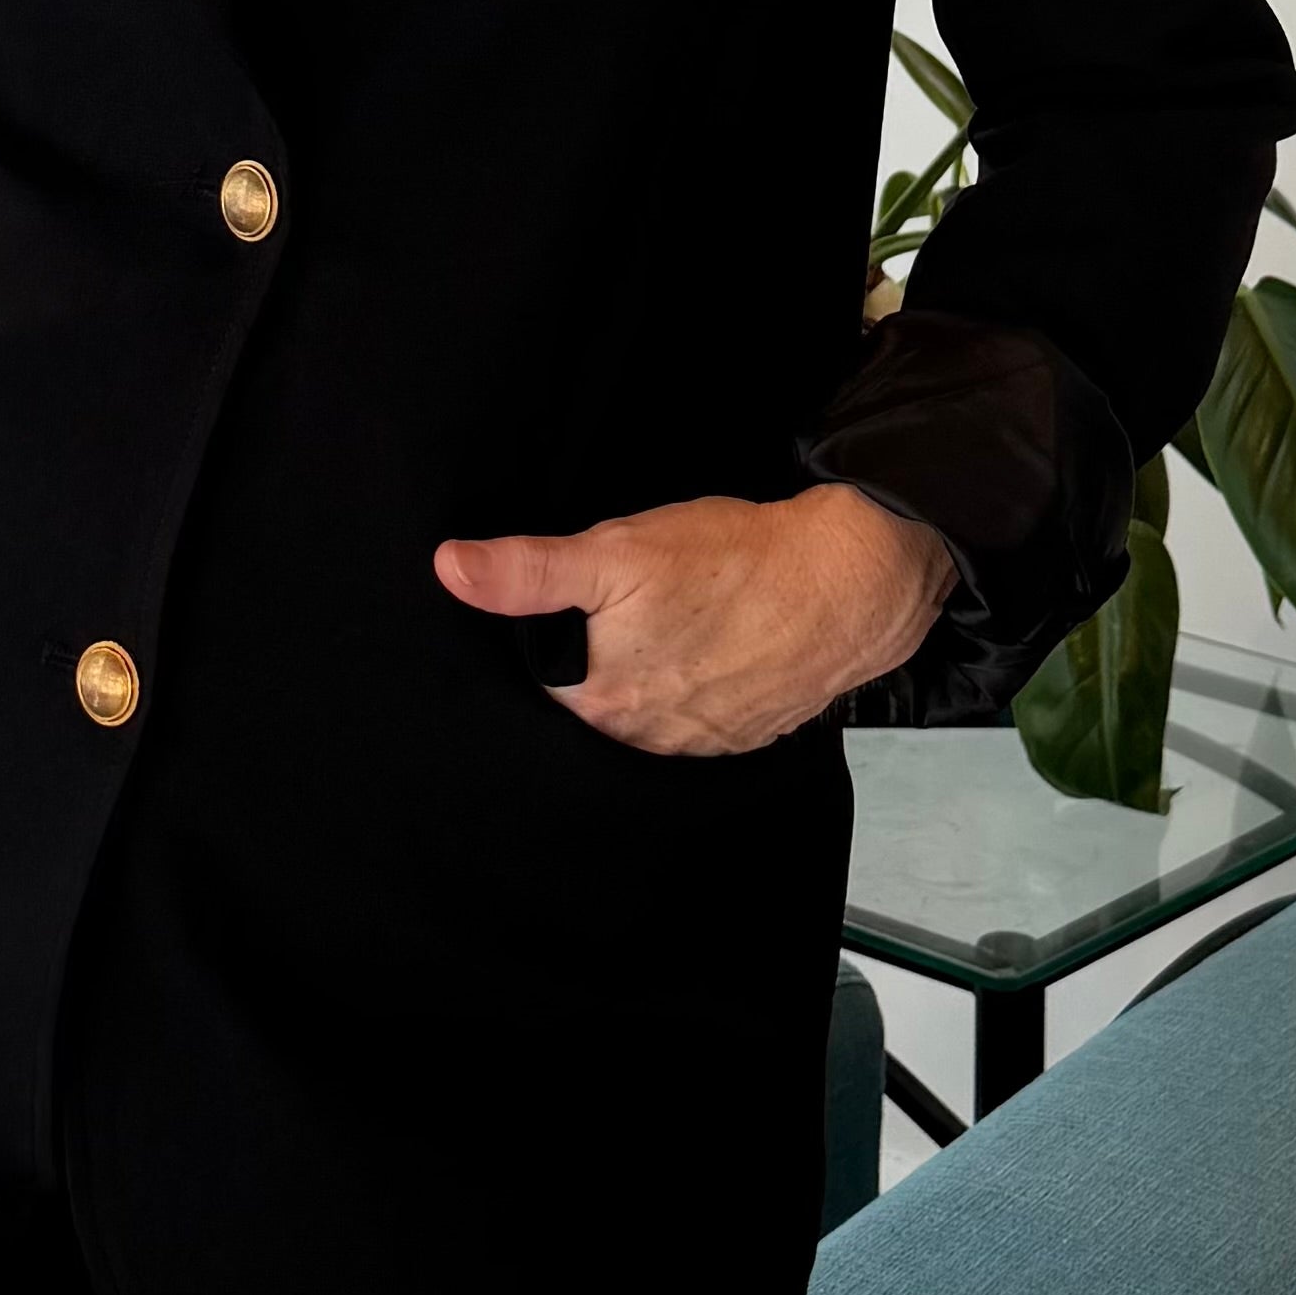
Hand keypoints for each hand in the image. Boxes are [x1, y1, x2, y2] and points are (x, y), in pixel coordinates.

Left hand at [431, 487, 956, 755]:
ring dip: (642, 680)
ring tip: (661, 628)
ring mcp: (698, 745)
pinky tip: (701, 649)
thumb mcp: (615, 550)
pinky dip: (689, 689)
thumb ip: (528, 571)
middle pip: (588, 706)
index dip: (540, 644)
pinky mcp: (742, 737)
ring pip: (642, 715)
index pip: (535, 686)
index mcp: (601, 704)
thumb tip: (449, 570)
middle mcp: (645, 740)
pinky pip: (693, 721)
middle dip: (590, 664)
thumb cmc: (731, 559)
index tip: (557, 612)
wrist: (846, 579)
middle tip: (615, 611)